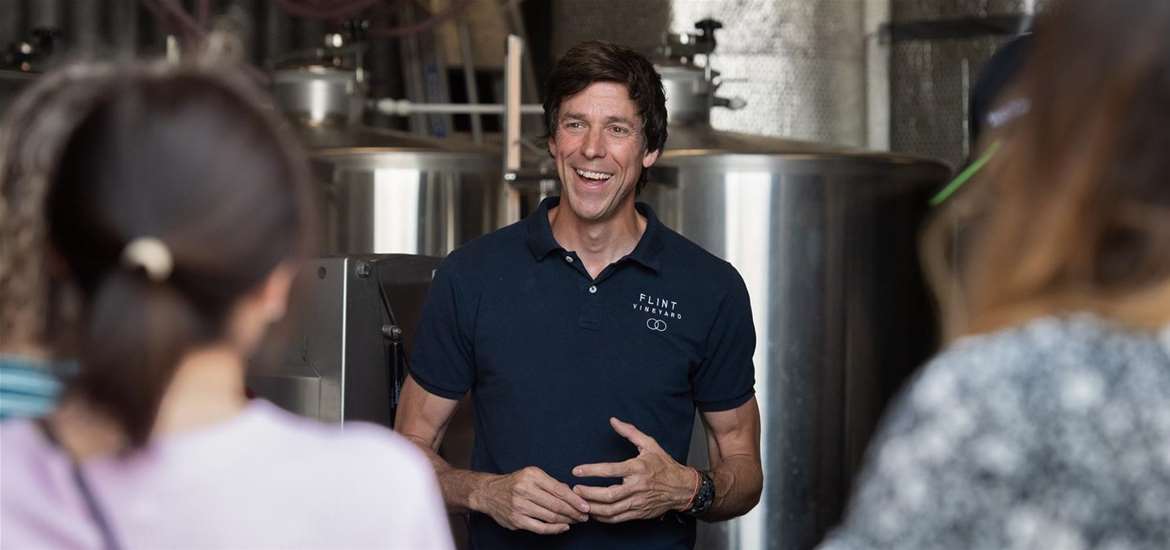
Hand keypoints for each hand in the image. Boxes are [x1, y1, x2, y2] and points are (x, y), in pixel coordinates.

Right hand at [472, 466, 590, 534]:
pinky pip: (540, 527)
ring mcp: (520, 506)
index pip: (559, 490)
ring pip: (550, 517)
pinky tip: (563, 527)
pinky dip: (555, 529)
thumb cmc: (515, 483)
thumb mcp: (532, 475)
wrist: (489, 493)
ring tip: (576, 521)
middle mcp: (525, 490)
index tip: (586, 506)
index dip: (575, 500)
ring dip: (567, 521)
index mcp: (532, 475)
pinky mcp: (517, 520)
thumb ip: (551, 483)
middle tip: (584, 516)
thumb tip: (572, 493)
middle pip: (556, 505)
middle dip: (574, 512)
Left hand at [571, 417, 698, 522]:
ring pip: (611, 510)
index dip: (591, 471)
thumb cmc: (664, 465)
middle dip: (588, 494)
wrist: (682, 488)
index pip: (611, 470)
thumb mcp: (650, 444)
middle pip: (608, 495)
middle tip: (574, 489)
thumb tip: (613, 421)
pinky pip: (617, 519)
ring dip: (592, 508)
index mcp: (638, 468)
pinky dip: (603, 518)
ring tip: (580, 502)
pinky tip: (594, 512)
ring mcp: (638, 502)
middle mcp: (637, 486)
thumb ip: (630, 432)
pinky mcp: (639, 513)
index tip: (576, 470)